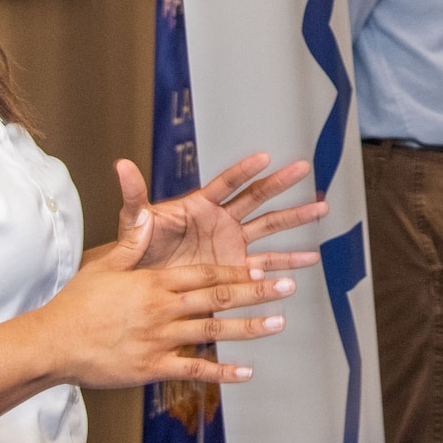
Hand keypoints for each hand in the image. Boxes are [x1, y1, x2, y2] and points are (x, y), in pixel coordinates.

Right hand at [38, 205, 298, 388]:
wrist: (52, 343)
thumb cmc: (77, 303)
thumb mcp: (106, 265)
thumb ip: (133, 240)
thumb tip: (145, 210)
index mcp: (154, 282)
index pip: (205, 274)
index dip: (237, 270)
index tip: (262, 267)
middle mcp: (162, 309)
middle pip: (217, 298)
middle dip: (255, 292)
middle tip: (287, 287)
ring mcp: (160, 339)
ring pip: (213, 332)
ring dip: (249, 328)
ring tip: (279, 322)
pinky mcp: (152, 368)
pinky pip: (194, 371)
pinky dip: (222, 372)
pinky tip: (247, 372)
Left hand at [114, 153, 325, 274]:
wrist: (141, 285)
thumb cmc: (135, 251)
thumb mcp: (133, 224)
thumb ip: (133, 196)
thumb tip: (121, 164)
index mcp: (199, 205)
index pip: (226, 184)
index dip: (244, 170)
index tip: (265, 157)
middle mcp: (221, 221)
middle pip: (256, 198)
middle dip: (281, 182)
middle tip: (303, 168)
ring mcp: (231, 244)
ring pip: (270, 227)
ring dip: (296, 218)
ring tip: (321, 208)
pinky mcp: (236, 269)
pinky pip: (267, 264)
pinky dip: (288, 262)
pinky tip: (310, 258)